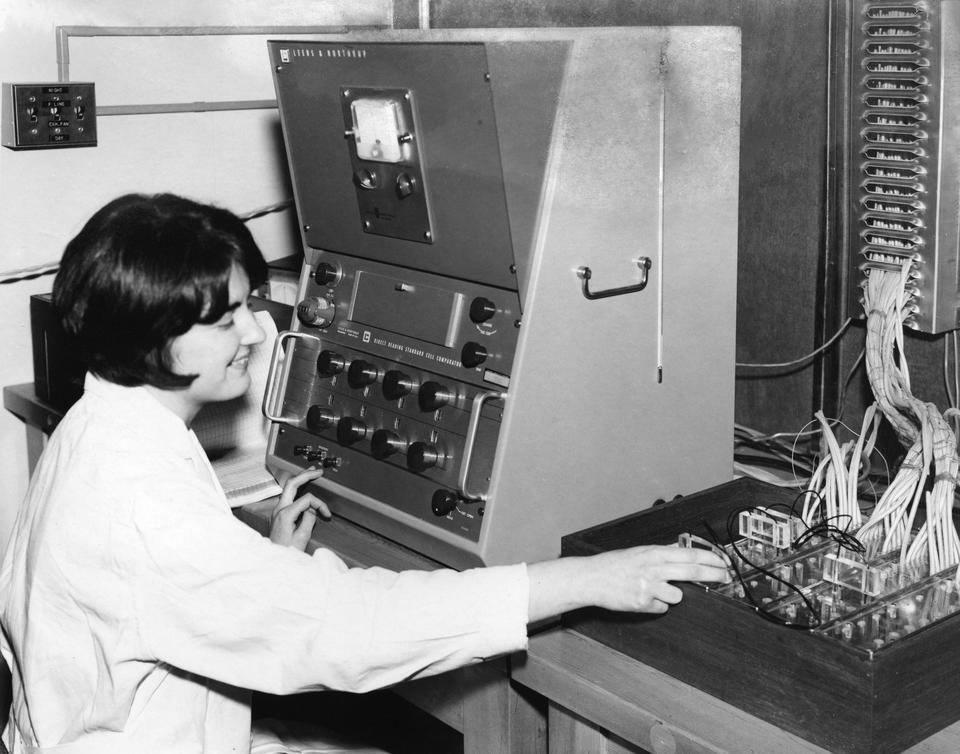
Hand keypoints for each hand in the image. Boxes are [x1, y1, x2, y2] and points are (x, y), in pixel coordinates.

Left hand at [269, 468, 330, 550]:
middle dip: (305, 475)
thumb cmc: (287, 552)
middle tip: (318, 472)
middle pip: (291, 484)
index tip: (326, 514)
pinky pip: (287, 496)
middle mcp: (278, 509)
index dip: (319, 504)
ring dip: (299, 479)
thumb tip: (312, 509)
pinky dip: (296, 489)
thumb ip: (309, 519)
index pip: (307, 499)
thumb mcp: (302, 537)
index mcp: (285, 514)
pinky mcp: (278, 514)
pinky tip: (302, 487)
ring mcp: (277, 511)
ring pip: (287, 488)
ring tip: (310, 473)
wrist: (273, 562)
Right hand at [527, 545, 729, 621]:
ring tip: (655, 589)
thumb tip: (681, 547)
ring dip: (672, 595)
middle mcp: (653, 568)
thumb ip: (661, 552)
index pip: (689, 554)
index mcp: (653, 553)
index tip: (724, 562)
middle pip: (692, 572)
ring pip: (677, 596)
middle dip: (713, 575)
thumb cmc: (614, 564)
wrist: (591, 578)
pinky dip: (655, 604)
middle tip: (726, 577)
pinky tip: (642, 597)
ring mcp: (648, 586)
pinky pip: (660, 608)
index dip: (710, 558)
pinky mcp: (642, 603)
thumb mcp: (639, 552)